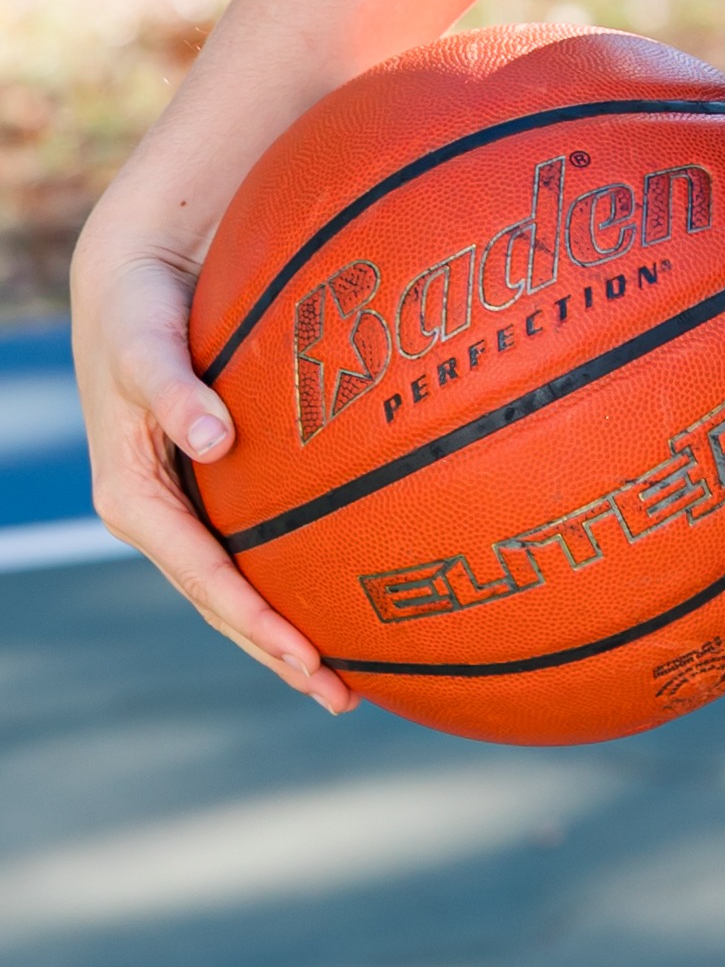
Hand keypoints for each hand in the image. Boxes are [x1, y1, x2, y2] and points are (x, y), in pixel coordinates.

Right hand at [71, 200, 355, 715]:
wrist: (134, 271)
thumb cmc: (137, 308)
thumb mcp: (144, 346)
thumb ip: (174, 390)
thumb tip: (215, 438)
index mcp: (132, 497)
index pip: (203, 577)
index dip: (254, 620)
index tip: (306, 656)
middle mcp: (158, 511)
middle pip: (223, 599)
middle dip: (279, 649)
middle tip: (342, 695)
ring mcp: (186, 499)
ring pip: (240, 580)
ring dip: (288, 626)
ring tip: (350, 673)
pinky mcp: (211, 478)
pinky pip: (255, 537)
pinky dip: (295, 569)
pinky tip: (344, 583)